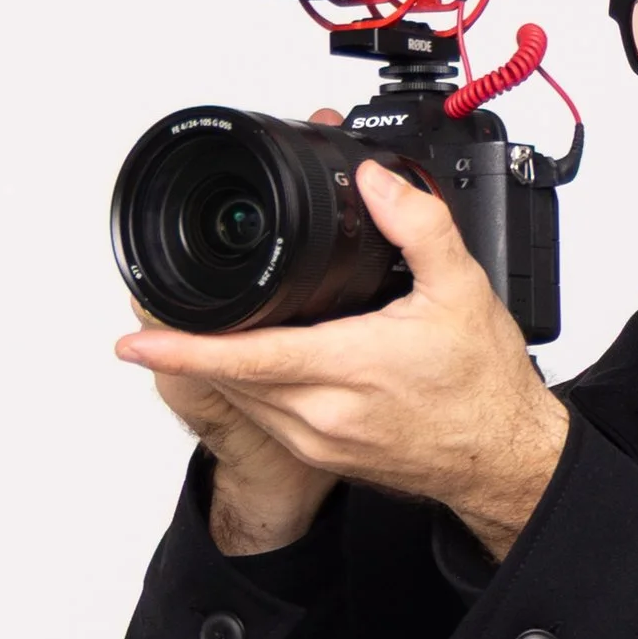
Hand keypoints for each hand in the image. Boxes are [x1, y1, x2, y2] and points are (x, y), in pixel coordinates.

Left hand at [116, 158, 569, 562]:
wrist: (501, 458)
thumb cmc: (483, 386)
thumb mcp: (462, 289)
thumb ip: (418, 224)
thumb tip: (374, 180)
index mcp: (353, 367)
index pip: (249, 355)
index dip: (184, 350)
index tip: (135, 340)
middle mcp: (327, 413)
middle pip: (232, 375)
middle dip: (190, 344)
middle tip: (159, 313)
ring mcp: (321, 438)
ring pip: (244, 397)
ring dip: (218, 364)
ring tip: (199, 331)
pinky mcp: (323, 452)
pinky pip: (266, 415)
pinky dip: (248, 383)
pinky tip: (252, 358)